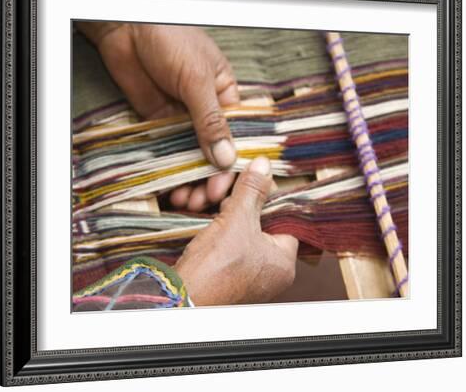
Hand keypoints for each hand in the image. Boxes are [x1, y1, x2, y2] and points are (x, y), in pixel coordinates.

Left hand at [77, 22, 238, 210]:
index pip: (237, 138)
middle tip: (203, 201)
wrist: (127, 29)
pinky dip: (171, 173)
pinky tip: (171, 190)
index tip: (227, 188)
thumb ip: (210, 120)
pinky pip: (168, 154)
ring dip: (190, 180)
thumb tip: (226, 158)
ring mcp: (182, 120)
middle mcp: (206, 112)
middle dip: (210, 179)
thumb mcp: (197, 79)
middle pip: (214, 153)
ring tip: (186, 201)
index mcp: (226, 97)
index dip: (234, 165)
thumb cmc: (171, 40)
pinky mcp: (159, 124)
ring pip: (191, 158)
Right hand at [174, 157, 298, 305]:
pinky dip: (217, 230)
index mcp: (284, 261)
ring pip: (241, 232)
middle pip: (261, 222)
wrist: (181, 300)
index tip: (250, 179)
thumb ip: (251, 190)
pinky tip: (204, 218)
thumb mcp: (236, 220)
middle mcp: (271, 271)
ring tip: (207, 205)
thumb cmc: (215, 268)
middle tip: (222, 193)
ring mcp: (249, 275)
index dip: (266, 194)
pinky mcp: (228, 275)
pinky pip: (227, 244)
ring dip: (224, 214)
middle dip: (239, 204)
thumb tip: (264, 165)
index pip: (284, 216)